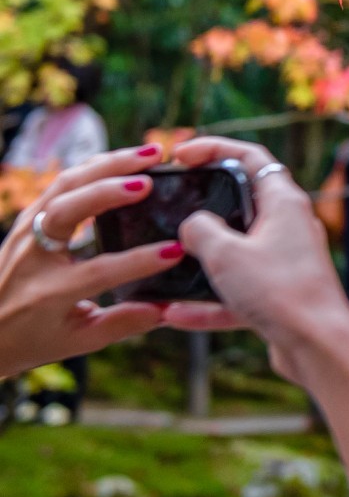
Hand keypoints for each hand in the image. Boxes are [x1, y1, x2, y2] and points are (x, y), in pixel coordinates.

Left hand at [0, 145, 182, 378]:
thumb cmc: (27, 341)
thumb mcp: (76, 342)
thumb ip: (122, 323)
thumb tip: (167, 308)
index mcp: (47, 293)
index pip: (101, 271)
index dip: (140, 261)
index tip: (175, 251)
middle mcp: (32, 256)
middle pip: (71, 207)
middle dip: (112, 187)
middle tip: (152, 175)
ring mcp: (25, 232)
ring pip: (64, 184)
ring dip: (106, 164)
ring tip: (147, 154)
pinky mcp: (25, 219)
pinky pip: (59, 184)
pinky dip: (92, 169)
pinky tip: (119, 162)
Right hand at [165, 136, 348, 383]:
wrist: (320, 348)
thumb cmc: (281, 292)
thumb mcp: (227, 254)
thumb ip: (200, 230)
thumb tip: (192, 226)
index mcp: (284, 201)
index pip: (250, 157)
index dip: (214, 148)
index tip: (181, 154)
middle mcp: (289, 226)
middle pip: (243, 201)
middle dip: (205, 204)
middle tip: (172, 205)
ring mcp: (286, 261)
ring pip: (237, 250)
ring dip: (202, 259)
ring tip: (165, 261)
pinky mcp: (280, 296)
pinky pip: (237, 291)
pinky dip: (208, 301)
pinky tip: (174, 314)